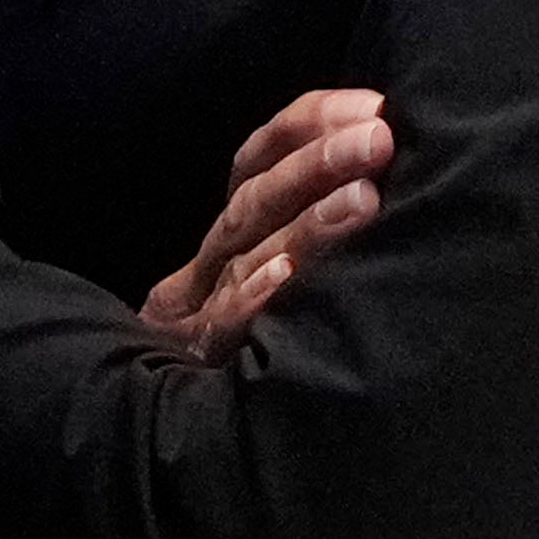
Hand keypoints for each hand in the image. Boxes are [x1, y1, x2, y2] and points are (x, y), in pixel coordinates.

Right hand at [137, 88, 390, 361]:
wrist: (157, 433)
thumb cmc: (249, 345)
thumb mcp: (268, 279)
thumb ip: (306, 233)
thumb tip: (381, 181)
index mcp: (230, 235)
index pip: (258, 161)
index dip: (308, 127)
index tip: (372, 105)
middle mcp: (213, 263)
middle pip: (257, 199)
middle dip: (318, 161)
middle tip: (378, 137)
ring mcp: (201, 309)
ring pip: (248, 253)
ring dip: (307, 223)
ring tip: (363, 197)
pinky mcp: (201, 359)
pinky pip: (226, 322)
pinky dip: (255, 296)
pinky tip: (288, 276)